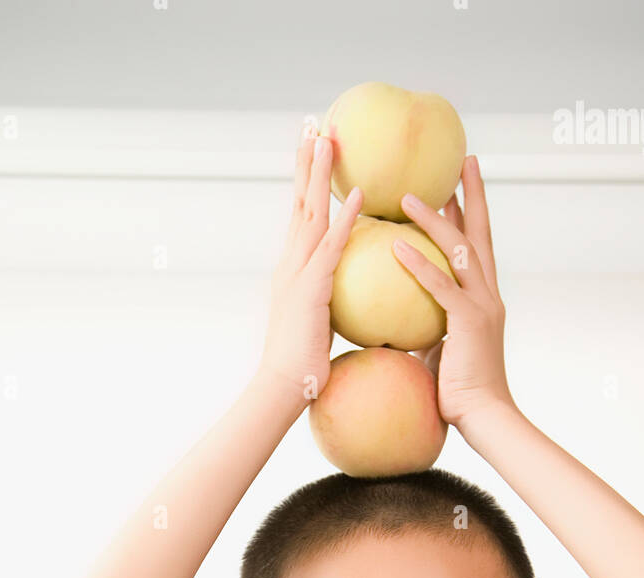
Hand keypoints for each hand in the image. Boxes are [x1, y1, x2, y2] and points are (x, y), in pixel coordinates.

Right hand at [257, 130, 362, 409]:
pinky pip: (331, 247)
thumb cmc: (302, 364)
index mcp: (293, 271)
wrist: (283, 386)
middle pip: (299, 203)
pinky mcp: (311, 288)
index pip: (301, 217)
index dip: (307, 183)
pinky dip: (345, 219)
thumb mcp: (317, 322)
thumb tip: (346, 296)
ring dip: (320, 175)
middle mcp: (290, 264)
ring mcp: (298, 273)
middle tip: (316, 125)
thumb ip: (329, 300)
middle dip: (307, 163)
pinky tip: (359, 196)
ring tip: (329, 139)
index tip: (314, 153)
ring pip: (310, 213)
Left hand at [393, 155, 514, 429]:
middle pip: (480, 232)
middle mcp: (488, 294)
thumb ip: (429, 329)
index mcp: (484, 299)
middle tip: (463, 160)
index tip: (456, 187)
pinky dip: (418, 265)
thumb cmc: (462, 393)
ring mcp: (481, 306)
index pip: (476, 246)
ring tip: (407, 198)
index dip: (469, 214)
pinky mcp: (468, 323)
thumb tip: (401, 324)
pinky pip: (440, 287)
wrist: (486, 418)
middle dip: (471, 194)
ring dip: (433, 220)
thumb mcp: (442, 351)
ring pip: (459, 251)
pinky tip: (396, 247)